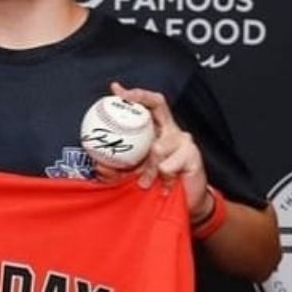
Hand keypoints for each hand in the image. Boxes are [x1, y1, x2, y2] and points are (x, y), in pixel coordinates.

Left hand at [104, 83, 209, 217]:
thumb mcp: (133, 173)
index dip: (134, 95)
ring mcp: (184, 140)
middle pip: (158, 103)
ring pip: (157, 146)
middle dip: (140, 97)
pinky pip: (167, 165)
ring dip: (147, 168)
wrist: (186, 202)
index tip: (116, 89)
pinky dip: (162, 177)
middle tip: (124, 98)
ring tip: (145, 182)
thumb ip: (116, 167)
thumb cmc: (159, 183)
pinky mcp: (193, 155)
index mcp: (156, 130)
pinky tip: (166, 185)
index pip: (148, 104)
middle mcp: (170, 130)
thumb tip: (97, 163)